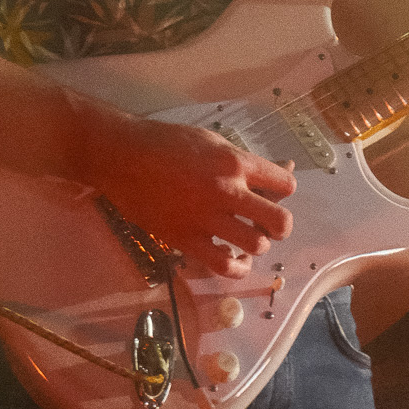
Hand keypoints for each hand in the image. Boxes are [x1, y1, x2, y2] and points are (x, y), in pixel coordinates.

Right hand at [71, 99, 296, 278]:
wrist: (122, 157)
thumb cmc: (168, 143)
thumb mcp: (213, 141)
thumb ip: (245, 160)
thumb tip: (283, 170)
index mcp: (235, 162)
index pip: (286, 184)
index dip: (283, 190)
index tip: (272, 193)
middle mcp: (227, 191)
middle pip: (280, 222)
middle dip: (279, 225)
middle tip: (265, 223)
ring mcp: (207, 218)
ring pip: (256, 246)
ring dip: (256, 244)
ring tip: (245, 238)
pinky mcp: (186, 239)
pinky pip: (223, 265)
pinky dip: (236, 267)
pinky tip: (234, 258)